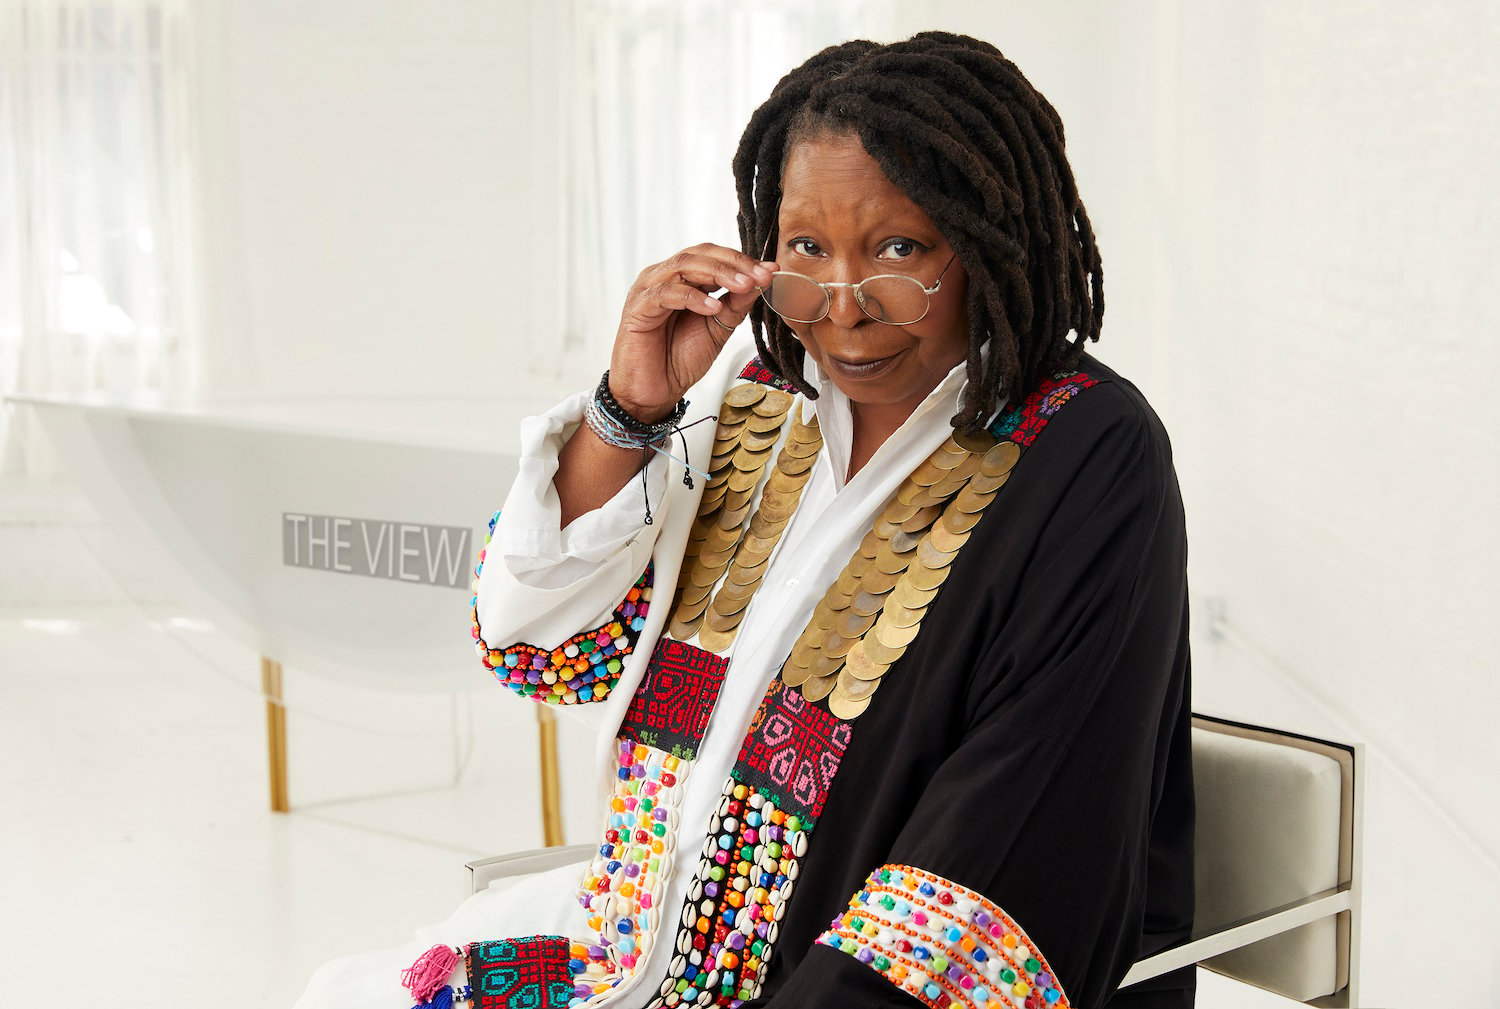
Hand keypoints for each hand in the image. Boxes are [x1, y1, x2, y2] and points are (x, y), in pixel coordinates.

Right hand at [608, 243, 775, 420]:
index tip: (769, 271)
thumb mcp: (719, 327)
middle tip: (759, 275)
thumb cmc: (679, 359)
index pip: (713, 257)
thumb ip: (737, 302)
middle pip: (700, 255)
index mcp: (683, 279)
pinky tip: (713, 307)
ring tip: (742, 286)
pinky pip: (665, 293)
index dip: (741, 261)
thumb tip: (762, 278)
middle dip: (733, 264)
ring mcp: (648, 289)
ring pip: (683, 266)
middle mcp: (664, 277)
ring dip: (717, 273)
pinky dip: (692, 297)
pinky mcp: (637, 307)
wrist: (655, 392)